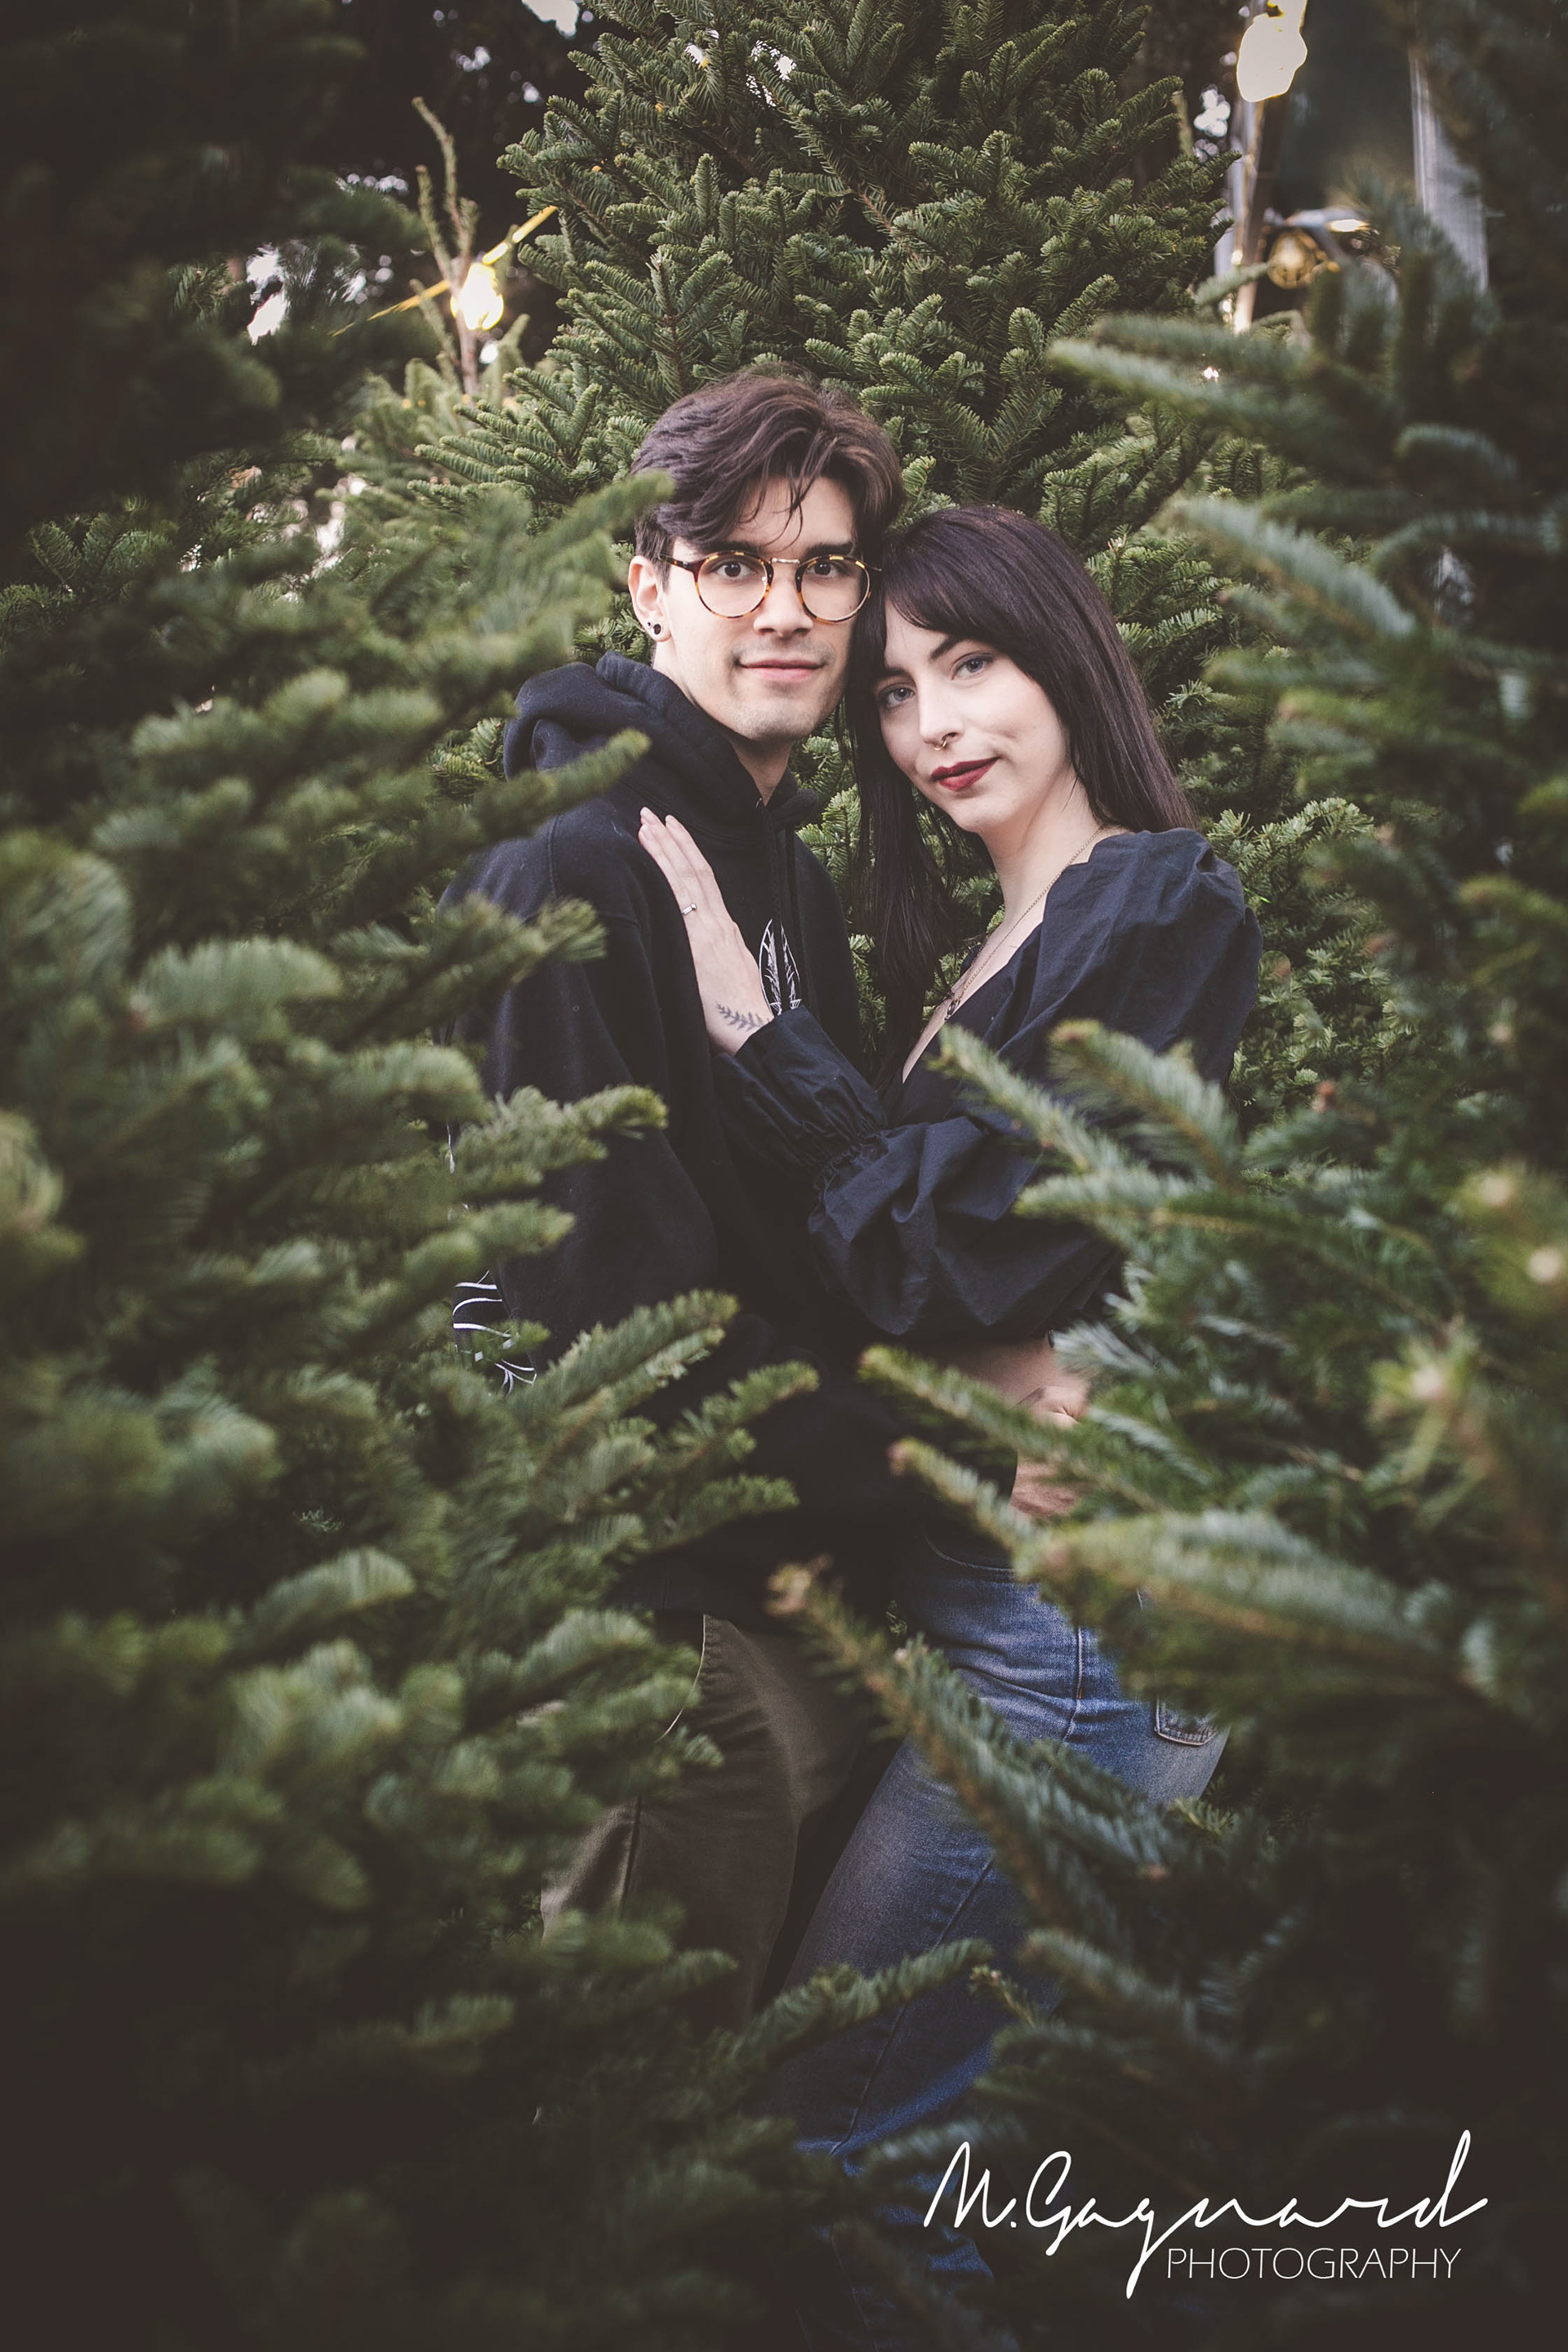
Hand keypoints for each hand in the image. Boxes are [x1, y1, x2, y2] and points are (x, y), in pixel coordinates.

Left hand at [637, 808, 775, 1054]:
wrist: (752, 1028)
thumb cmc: (738, 1013)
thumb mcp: (730, 974)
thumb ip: (716, 955)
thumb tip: (703, 952)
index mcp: (726, 929)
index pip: (705, 880)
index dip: (688, 853)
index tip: (672, 831)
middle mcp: (718, 922)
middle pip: (694, 870)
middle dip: (672, 840)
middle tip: (651, 814)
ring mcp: (708, 929)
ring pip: (686, 876)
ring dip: (664, 847)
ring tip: (645, 824)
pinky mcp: (697, 942)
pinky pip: (678, 897)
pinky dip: (664, 870)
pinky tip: (650, 854)